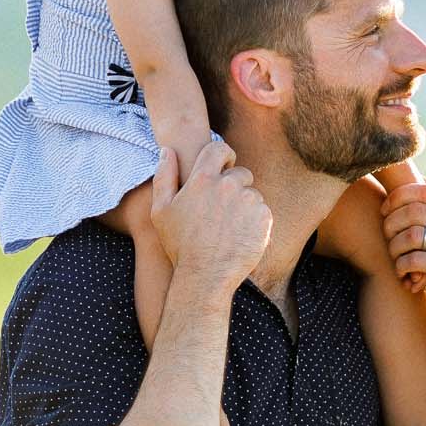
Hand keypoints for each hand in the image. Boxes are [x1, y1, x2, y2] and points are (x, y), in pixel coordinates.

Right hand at [150, 142, 270, 289]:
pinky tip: (241, 236)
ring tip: (230, 229)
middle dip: (234, 187)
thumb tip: (167, 150)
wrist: (206, 276)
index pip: (219, 148)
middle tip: (222, 211)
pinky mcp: (264, 218)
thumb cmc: (180, 245)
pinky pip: (263, 212)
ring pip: (252, 194)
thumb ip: (165, 176)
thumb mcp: (161, 211)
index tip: (223, 167)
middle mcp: (228, 185)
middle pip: (240, 173)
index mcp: (203, 179)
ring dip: (244, 206)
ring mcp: (248, 201)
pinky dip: (255, 222)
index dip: (223, 156)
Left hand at [381, 179, 425, 341]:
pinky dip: (402, 268)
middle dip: (391, 224)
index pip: (424, 189)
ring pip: (412, 234)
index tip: (384, 213)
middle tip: (388, 242)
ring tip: (397, 263)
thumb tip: (410, 183)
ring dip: (395, 249)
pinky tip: (405, 279)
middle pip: (414, 210)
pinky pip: (415, 258)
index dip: (397, 197)